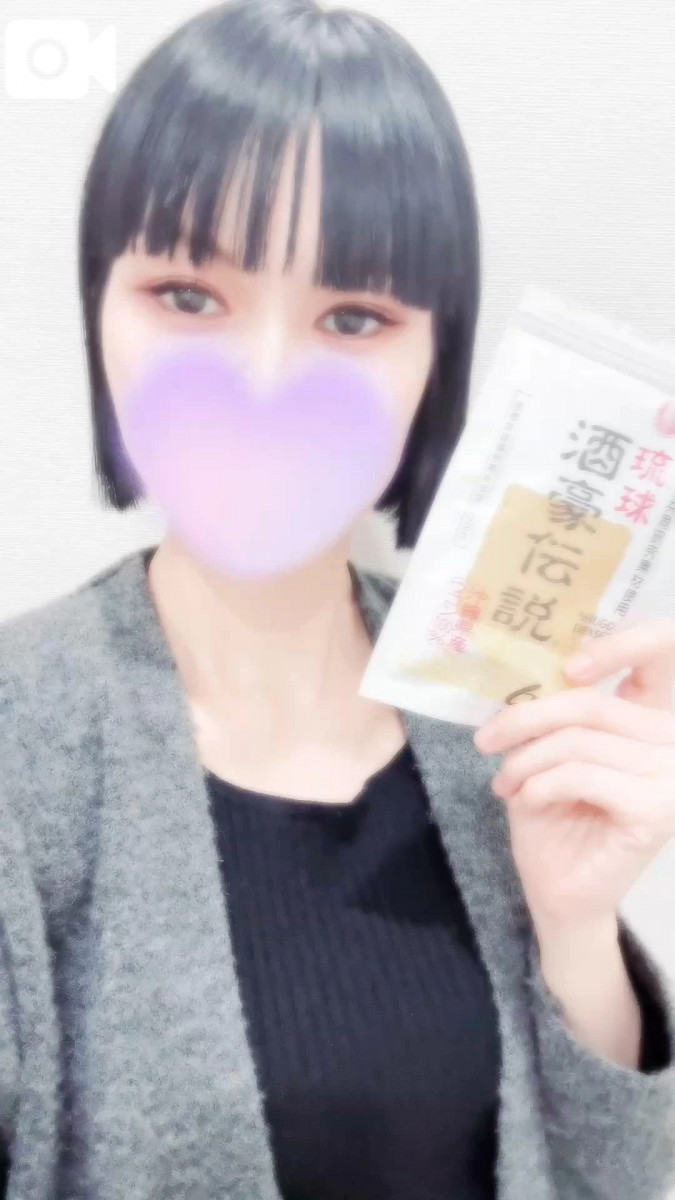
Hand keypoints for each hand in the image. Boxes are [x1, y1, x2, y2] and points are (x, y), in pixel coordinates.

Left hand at [473, 619, 674, 929]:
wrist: (559, 891)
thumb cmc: (554, 816)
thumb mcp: (548, 749)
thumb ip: (555, 708)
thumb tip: (526, 666)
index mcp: (652, 717)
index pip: (662, 649)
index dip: (622, 642)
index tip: (568, 665)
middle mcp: (671, 741)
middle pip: (591, 703)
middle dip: (526, 719)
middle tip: (487, 740)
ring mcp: (671, 777)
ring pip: (578, 741)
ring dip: (525, 760)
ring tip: (504, 781)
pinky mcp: (656, 811)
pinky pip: (582, 774)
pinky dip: (541, 784)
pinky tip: (526, 799)